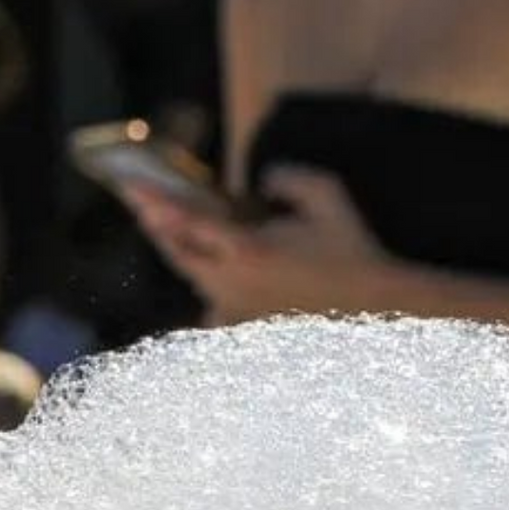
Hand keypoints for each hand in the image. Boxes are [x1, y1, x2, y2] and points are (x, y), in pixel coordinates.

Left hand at [126, 163, 390, 323]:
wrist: (375, 308)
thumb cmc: (353, 250)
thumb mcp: (327, 195)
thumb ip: (286, 177)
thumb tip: (260, 181)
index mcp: (246, 250)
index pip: (186, 222)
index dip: (156, 203)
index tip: (132, 188)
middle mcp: (232, 285)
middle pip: (179, 256)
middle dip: (160, 229)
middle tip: (145, 208)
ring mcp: (238, 313)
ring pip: (197, 284)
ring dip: (188, 257)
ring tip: (178, 235)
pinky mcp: (249, 332)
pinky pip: (218, 313)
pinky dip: (214, 295)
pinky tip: (217, 287)